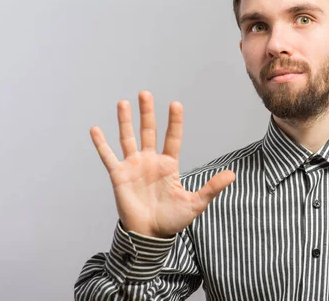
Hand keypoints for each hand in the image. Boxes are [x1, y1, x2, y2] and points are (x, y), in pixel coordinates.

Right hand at [90, 90, 234, 237]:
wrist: (150, 235)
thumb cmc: (172, 219)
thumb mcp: (196, 203)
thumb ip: (212, 187)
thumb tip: (233, 175)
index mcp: (169, 164)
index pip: (172, 137)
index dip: (174, 121)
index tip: (175, 104)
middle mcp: (151, 160)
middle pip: (149, 131)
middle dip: (147, 113)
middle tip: (145, 93)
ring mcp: (134, 166)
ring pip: (128, 138)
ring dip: (125, 121)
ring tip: (123, 102)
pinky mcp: (119, 176)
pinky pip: (108, 156)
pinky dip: (101, 144)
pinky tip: (95, 129)